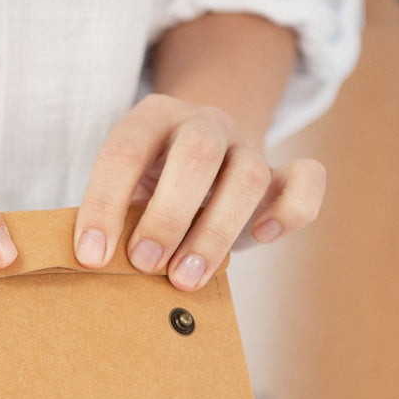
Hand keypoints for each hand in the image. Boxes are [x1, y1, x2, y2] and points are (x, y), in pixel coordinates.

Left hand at [74, 93, 325, 289]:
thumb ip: (116, 217)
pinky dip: (290, 210)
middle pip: (197, 154)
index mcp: (151, 118)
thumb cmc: (151, 187)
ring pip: (249, 173)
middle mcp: (202, 124)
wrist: (203, 157)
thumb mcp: (126, 191)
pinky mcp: (280, 173)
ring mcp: (246, 145)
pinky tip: (261, 238)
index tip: (92, 256)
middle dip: (167, 215)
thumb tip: (98, 266)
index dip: (104, 205)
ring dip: (215, 231)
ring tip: (185, 279)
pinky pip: (306, 179)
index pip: (124, 152)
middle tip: (143, 264)